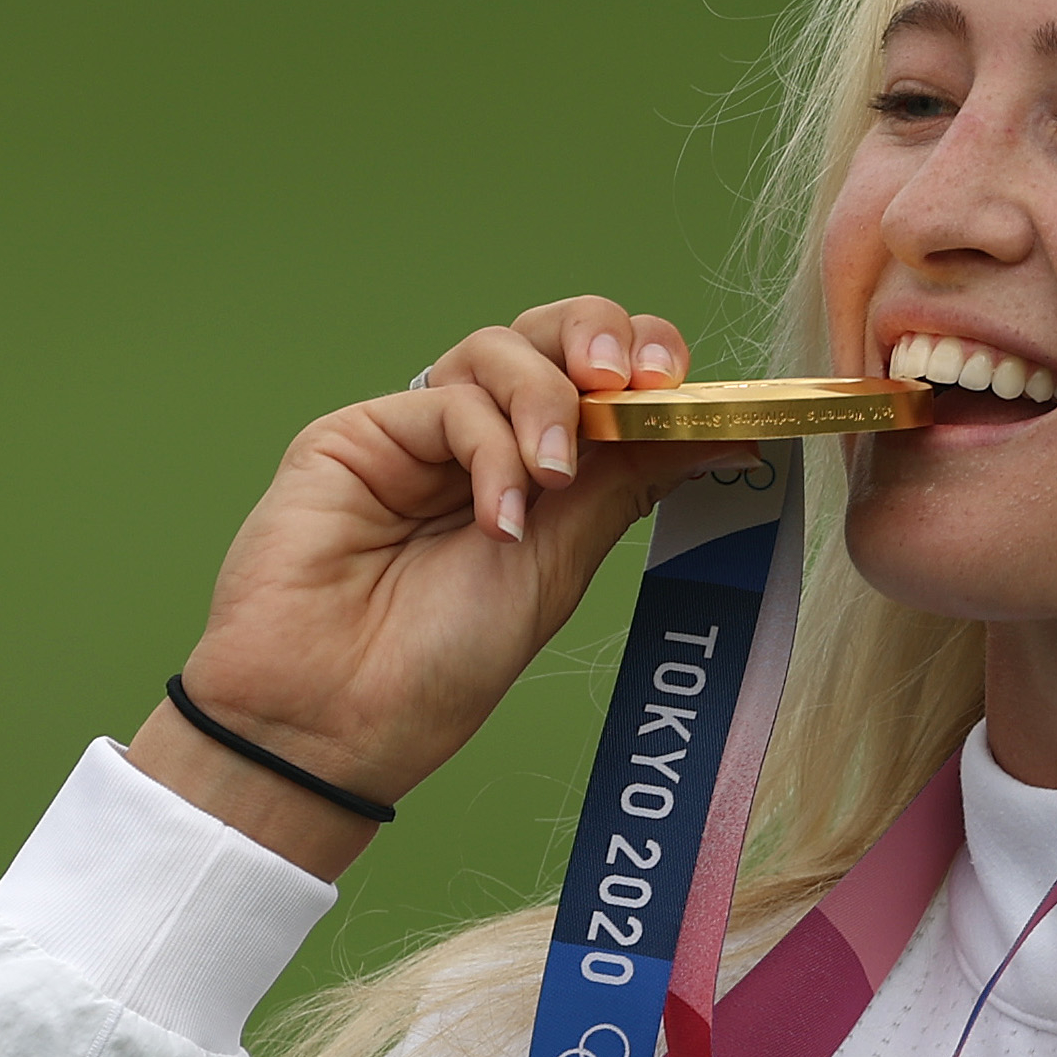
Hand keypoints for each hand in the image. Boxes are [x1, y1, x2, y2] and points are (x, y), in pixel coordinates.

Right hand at [127, 296, 749, 877]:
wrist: (337, 722)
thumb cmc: (440, 666)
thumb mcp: (560, 568)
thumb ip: (625, 486)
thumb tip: (719, 435)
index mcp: (540, 473)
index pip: (601, 382)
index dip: (645, 363)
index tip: (682, 391)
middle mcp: (480, 440)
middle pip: (551, 334)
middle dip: (602, 336)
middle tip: (629, 382)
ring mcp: (418, 433)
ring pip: (499, 348)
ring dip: (548, 400)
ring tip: (554, 478)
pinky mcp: (357, 434)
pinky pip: (446, 399)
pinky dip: (489, 448)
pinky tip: (497, 516)